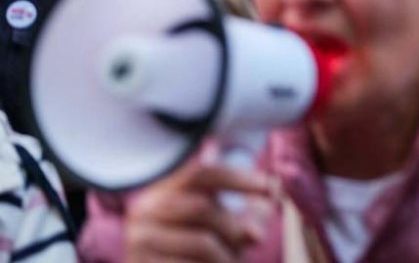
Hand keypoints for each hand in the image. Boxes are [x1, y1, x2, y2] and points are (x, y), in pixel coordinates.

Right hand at [124, 157, 275, 262]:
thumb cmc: (202, 252)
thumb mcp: (225, 225)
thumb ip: (249, 209)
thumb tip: (272, 192)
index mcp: (164, 189)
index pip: (201, 172)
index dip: (239, 177)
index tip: (269, 187)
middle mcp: (144, 210)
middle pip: (203, 207)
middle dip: (237, 225)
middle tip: (258, 239)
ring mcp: (138, 242)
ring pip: (202, 241)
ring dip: (230, 255)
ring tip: (235, 261)